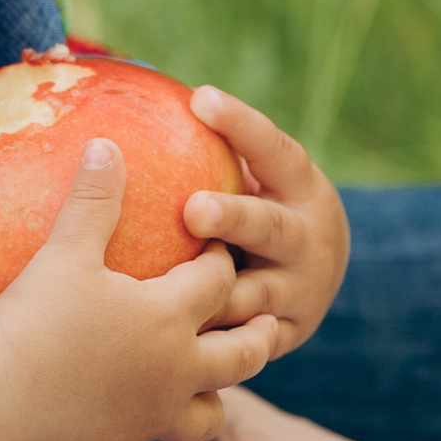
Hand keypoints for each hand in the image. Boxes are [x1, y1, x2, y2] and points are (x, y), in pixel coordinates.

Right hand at [0, 138, 280, 440]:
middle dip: (257, 334)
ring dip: (215, 399)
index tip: (216, 249)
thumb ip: (94, 199)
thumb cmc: (35, 312)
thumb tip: (106, 143)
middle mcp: (175, 372)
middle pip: (240, 355)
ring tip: (213, 387)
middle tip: (266, 320)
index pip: (215, 282)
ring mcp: (149, 416)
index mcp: (170, 317)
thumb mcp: (66, 249)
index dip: (218, 262)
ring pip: (207, 417)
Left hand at [184, 87, 348, 353]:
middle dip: (234, 218)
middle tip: (192, 209)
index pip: (274, 149)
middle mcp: (309, 238)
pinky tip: (161, 343)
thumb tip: (126, 109)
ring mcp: (300, 290)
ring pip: (252, 295)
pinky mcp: (284, 335)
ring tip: (165, 292)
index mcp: (300, 186)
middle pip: (270, 227)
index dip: (240, 124)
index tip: (200, 98)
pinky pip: (241, 343)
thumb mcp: (256, 175)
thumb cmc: (256, 206)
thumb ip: (213, 150)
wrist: (315, 275)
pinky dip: (207, 341)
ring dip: (212, 293)